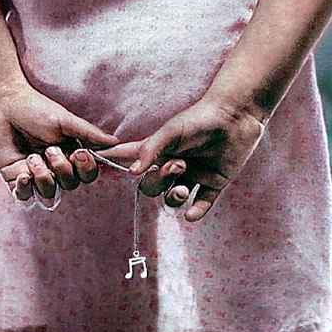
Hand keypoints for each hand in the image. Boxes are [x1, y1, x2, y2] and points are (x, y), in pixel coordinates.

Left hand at [0, 82, 118, 199]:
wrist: (2, 103)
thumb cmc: (35, 108)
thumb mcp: (66, 120)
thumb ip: (89, 134)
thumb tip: (116, 142)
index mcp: (71, 153)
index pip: (87, 174)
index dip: (86, 169)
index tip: (80, 153)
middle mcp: (55, 166)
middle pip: (71, 185)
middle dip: (63, 170)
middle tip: (50, 149)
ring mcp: (35, 173)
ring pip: (50, 192)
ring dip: (44, 177)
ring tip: (32, 157)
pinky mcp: (15, 177)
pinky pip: (25, 196)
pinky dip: (25, 188)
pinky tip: (23, 173)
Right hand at [102, 97, 265, 221]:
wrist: (236, 116)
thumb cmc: (200, 118)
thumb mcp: (171, 131)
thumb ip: (151, 149)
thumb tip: (133, 172)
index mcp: (159, 151)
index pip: (131, 158)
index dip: (114, 162)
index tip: (96, 163)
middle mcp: (173, 165)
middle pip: (152, 186)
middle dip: (158, 181)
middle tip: (177, 166)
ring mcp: (194, 175)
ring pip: (173, 198)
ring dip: (174, 197)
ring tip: (183, 184)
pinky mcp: (214, 183)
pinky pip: (201, 204)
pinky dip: (195, 211)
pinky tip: (191, 214)